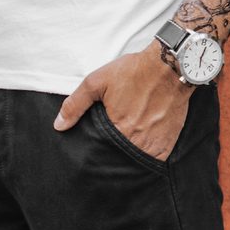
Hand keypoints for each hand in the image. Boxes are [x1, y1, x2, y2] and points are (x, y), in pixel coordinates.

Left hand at [54, 40, 193, 161]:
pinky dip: (147, 158)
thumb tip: (58, 126)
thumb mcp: (98, 81)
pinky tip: (142, 147)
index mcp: (117, 130)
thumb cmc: (134, 71)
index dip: (98, 152)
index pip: (101, 153)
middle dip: (113, 157)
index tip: (97, 148)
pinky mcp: (167, 145)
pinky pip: (154, 161)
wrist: (171, 66)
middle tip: (113, 148)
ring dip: (130, 159)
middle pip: (118, 160)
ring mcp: (153, 145)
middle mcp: (136, 142)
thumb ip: (75, 104)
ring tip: (127, 148)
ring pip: (136, 163)